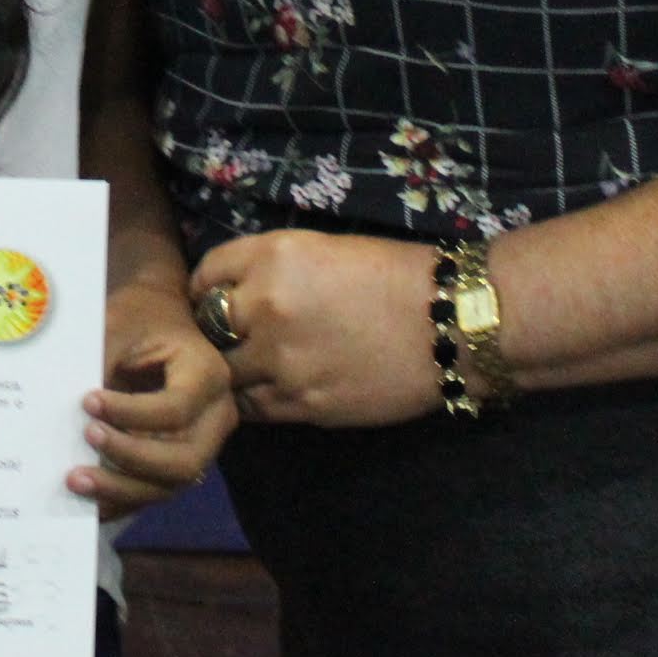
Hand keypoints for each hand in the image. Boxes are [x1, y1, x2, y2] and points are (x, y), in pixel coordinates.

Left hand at [73, 277, 235, 514]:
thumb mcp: (121, 322)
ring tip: (74, 480)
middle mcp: (216, 417)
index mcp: (208, 375)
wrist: (160, 319)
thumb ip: (100, 357)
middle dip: (129, 459)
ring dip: (121, 489)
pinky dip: (120, 500)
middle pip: (183, 460)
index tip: (86, 401)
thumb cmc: (141, 317)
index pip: (175, 409)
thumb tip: (63, 400)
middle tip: (85, 438)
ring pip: (169, 485)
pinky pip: (154, 492)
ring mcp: (202, 445)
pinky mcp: (180, 461)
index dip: (130, 413)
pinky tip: (86, 500)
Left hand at [189, 230, 439, 428]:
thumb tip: (237, 289)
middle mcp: (266, 307)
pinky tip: (272, 387)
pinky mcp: (303, 403)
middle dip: (215, 330)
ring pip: (226, 373)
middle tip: (230, 336)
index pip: (207, 274)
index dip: (208, 288)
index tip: (215, 298)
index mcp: (273, 257)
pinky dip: (254, 398)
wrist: (450, 325)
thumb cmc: (396, 274)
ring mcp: (281, 361)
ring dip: (233, 369)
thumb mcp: (323, 249)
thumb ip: (273, 268)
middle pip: (208, 327)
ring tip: (252, 365)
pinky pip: (253, 406)